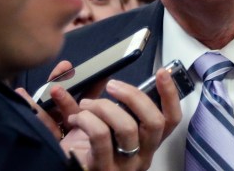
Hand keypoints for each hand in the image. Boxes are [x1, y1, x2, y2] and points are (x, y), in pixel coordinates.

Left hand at [18, 64, 181, 169]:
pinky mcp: (103, 169)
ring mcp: (124, 165)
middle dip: (134, 96)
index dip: (170, 95)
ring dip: (104, 107)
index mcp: (147, 141)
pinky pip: (101, 135)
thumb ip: (98, 96)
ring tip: (86, 104)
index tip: (161, 73)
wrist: (62, 170)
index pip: (171, 119)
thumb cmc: (84, 146)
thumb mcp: (98, 120)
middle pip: (155, 122)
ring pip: (127, 127)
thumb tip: (89, 73)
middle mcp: (142, 155)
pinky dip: (87, 119)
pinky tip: (76, 118)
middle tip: (112, 86)